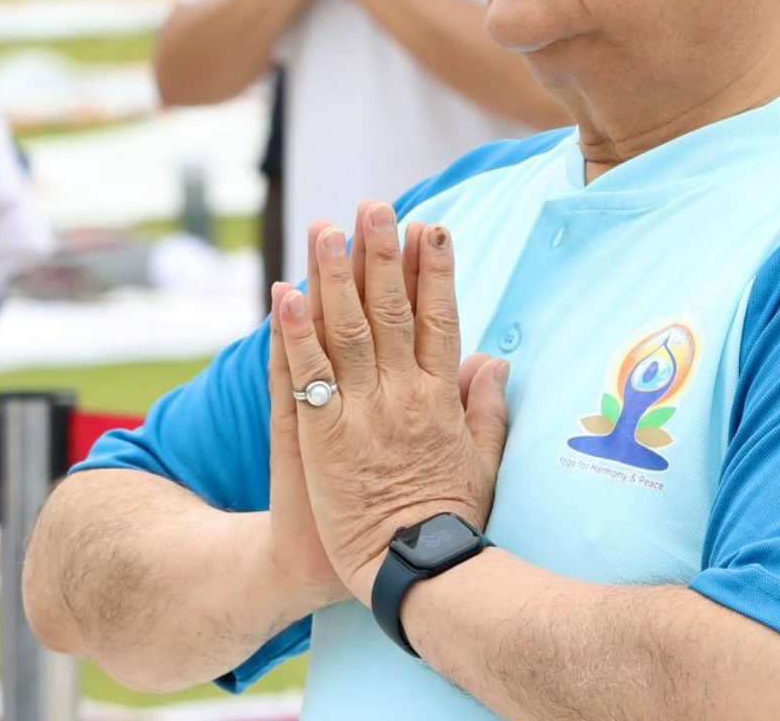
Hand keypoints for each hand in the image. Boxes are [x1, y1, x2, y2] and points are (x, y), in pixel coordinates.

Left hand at [274, 202, 511, 604]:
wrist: (412, 574)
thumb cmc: (449, 522)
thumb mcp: (483, 462)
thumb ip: (487, 408)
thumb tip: (496, 360)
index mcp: (442, 400)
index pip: (441, 319)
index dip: (435, 271)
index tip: (432, 228)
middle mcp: (404, 397)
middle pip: (392, 312)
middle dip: (383, 254)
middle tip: (375, 206)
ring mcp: (362, 414)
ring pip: (346, 331)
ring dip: (335, 276)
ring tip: (326, 228)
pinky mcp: (323, 438)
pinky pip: (305, 375)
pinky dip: (293, 333)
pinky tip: (283, 293)